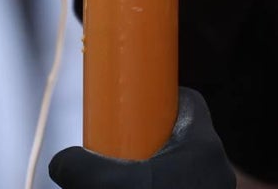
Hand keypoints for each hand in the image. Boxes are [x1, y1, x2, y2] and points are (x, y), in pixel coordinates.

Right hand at [48, 88, 235, 188]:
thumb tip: (62, 162)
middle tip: (116, 154)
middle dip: (147, 143)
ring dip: (150, 175)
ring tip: (119, 183)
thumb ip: (79, 166)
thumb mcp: (108, 187)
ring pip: (180, 170)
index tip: (130, 109)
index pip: (188, 102)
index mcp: (205, 146)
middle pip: (181, 138)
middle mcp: (216, 169)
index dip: (159, 98)